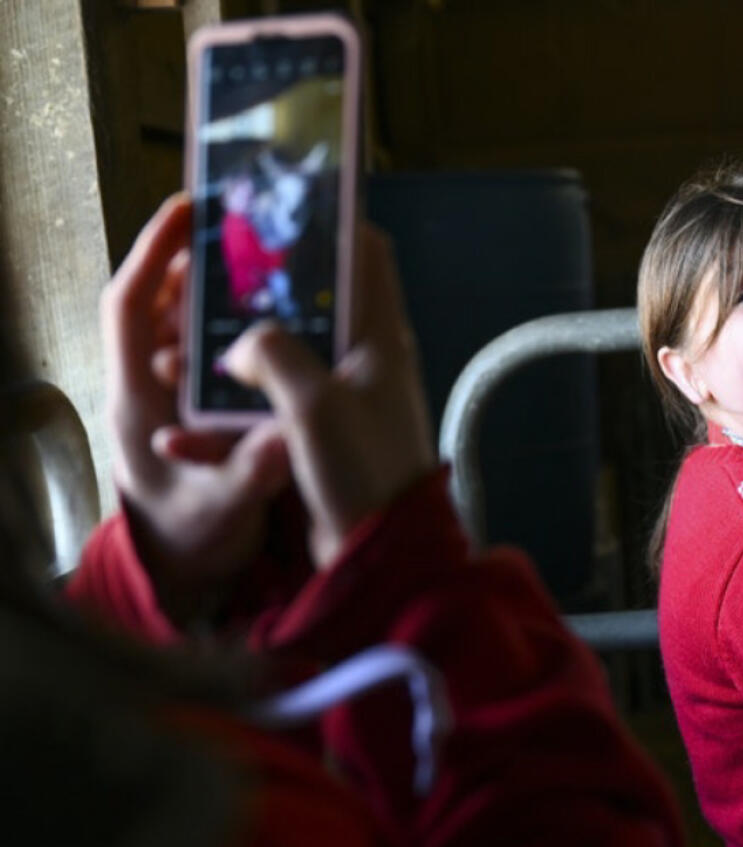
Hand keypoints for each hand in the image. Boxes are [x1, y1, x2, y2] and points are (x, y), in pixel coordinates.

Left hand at [101, 193, 291, 624]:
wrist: (182, 570)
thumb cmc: (191, 540)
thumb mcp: (222, 513)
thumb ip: (248, 476)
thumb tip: (283, 438)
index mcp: (137, 401)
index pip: (128, 309)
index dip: (152, 256)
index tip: (184, 211)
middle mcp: (144, 387)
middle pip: (153, 302)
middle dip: (190, 262)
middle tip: (242, 236)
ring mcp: (164, 394)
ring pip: (177, 321)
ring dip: (210, 290)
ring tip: (260, 267)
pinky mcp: (188, 403)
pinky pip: (200, 346)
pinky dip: (226, 322)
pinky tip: (267, 317)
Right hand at [222, 225, 435, 567]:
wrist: (378, 554)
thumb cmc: (363, 472)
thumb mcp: (316, 404)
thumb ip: (274, 354)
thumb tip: (242, 344)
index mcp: (380, 337)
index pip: (367, 254)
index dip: (329, 225)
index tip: (276, 215)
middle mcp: (365, 358)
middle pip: (312, 300)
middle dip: (257, 291)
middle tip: (204, 286)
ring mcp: (343, 395)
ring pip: (283, 353)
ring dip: (234, 354)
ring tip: (180, 353)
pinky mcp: (320, 432)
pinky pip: (271, 404)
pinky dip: (234, 408)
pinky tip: (190, 421)